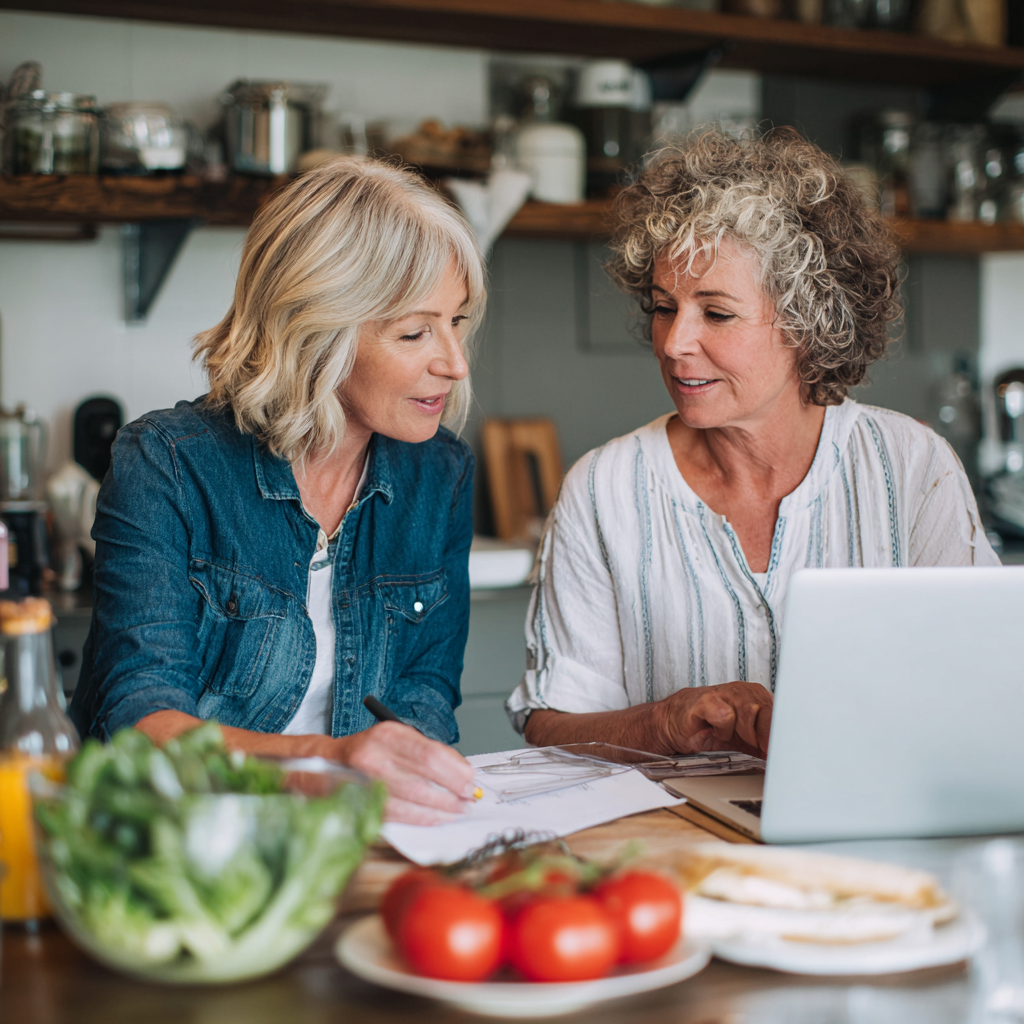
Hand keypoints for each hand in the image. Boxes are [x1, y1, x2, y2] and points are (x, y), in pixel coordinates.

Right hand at [330, 721, 476, 825]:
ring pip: (413, 798)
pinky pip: (399, 814)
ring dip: (442, 807)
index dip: (454, 769)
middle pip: (423, 775)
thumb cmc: (370, 751)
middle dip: (452, 790)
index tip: (470, 778)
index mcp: (387, 734)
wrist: (327, 764)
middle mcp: (374, 755)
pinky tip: (437, 817)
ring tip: (457, 809)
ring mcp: (366, 781)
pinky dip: (423, 817)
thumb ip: (427, 752)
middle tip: (468, 797)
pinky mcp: (362, 803)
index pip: (429, 752)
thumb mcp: (397, 739)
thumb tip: (461, 770)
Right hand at [655, 681, 771, 756]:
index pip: (780, 712)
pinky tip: (714, 729)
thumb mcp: (743, 739)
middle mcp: (744, 691)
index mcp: (757, 697)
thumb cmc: (709, 727)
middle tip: (752, 744)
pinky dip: (723, 729)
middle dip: (763, 736)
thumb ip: (763, 746)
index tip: (779, 751)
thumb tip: (785, 760)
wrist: (675, 723)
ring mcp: (725, 693)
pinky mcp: (707, 700)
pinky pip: (726, 716)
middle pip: (769, 711)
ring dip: (742, 732)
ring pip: (750, 712)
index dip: (780, 734)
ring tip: (729, 734)